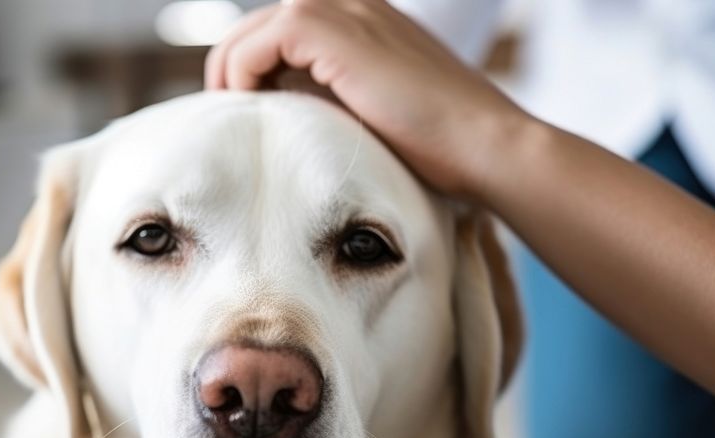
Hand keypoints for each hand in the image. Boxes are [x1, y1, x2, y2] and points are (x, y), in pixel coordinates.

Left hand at [205, 0, 529, 198]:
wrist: (482, 144)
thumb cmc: (441, 145)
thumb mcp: (378, 110)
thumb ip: (337, 97)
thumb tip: (285, 114)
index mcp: (365, 17)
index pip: (284, 30)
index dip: (256, 69)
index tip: (252, 114)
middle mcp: (351, 1)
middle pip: (259, 26)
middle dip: (235, 70)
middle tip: (233, 119)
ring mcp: (342, 9)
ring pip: (250, 31)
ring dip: (232, 75)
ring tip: (236, 118)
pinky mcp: (330, 28)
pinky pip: (257, 44)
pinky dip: (243, 77)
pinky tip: (254, 111)